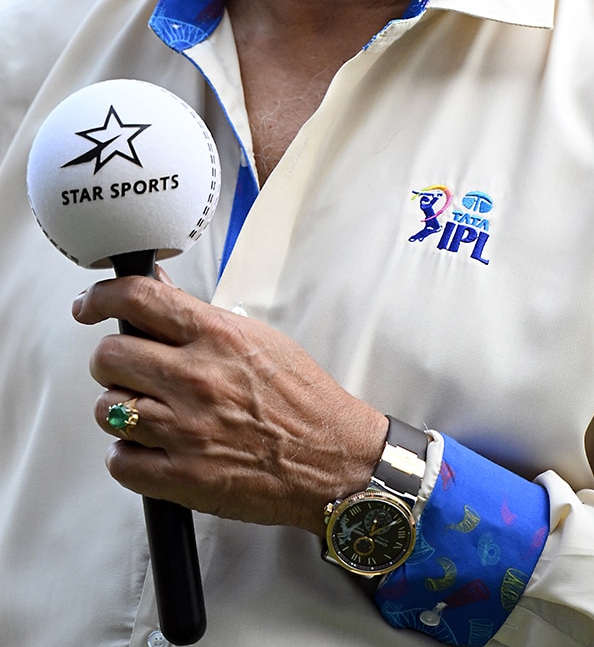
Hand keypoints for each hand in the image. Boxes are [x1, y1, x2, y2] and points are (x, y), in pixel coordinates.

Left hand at [72, 275, 386, 533]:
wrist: (332, 459)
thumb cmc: (301, 398)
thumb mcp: (256, 337)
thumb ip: (199, 318)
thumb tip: (156, 289)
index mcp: (217, 336)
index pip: (137, 298)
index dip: (100, 297)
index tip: (88, 306)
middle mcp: (197, 378)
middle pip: (109, 355)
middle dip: (110, 360)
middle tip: (127, 367)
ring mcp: (187, 430)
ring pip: (107, 409)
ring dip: (120, 409)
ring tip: (147, 411)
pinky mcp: (183, 477)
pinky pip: (120, 461)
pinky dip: (129, 455)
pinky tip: (153, 448)